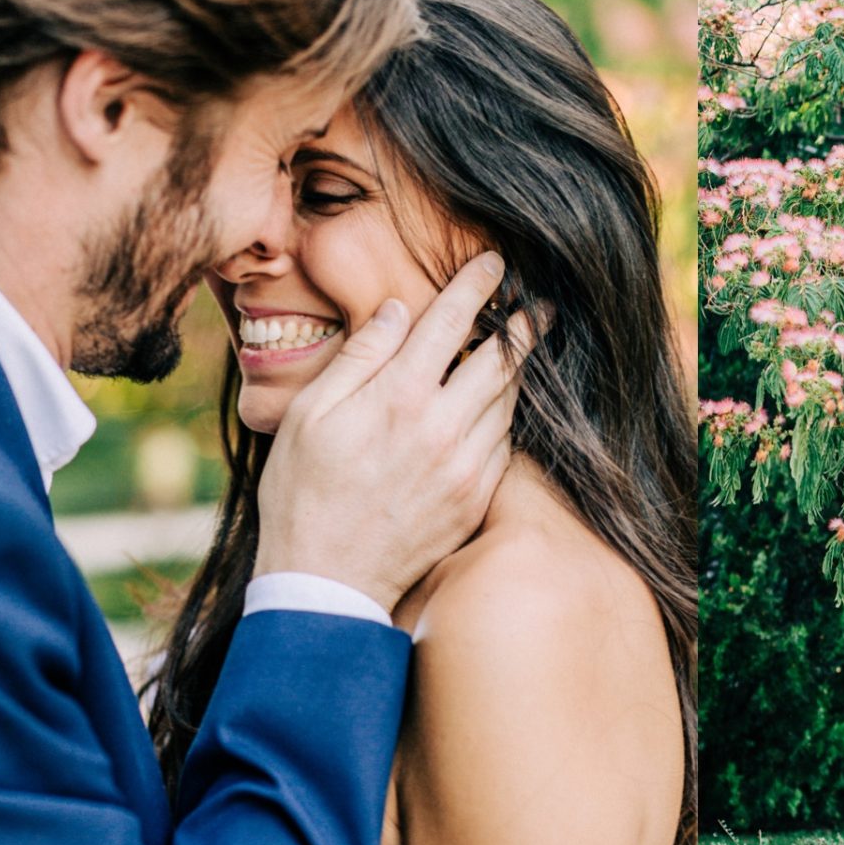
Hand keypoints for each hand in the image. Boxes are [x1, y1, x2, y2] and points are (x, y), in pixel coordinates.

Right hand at [254, 251, 535, 612]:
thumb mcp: (312, 414)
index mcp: (398, 397)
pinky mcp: (476, 499)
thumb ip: (360, 356)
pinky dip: (505, 418)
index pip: (451, 322)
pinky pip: (505, 444)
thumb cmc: (304, 492)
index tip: (496, 263)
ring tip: (520, 350)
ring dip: (516, 371)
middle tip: (539, 304)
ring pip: (508, 402)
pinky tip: (498, 408)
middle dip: (523, 325)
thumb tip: (399, 310)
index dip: (477, 285)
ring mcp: (466, 467)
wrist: (327, 581)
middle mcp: (442, 428)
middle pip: (500, 360)